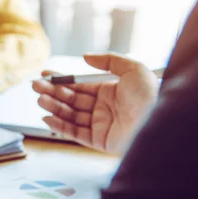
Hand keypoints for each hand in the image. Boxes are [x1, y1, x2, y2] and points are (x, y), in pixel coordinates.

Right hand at [32, 53, 158, 153]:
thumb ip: (108, 60)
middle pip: (71, 99)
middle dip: (52, 92)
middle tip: (36, 86)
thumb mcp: (134, 68)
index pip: (79, 85)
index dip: (62, 80)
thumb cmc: (152, 96)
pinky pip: (75, 133)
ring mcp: (100, 125)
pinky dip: (60, 125)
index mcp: (110, 91)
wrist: (162, 122)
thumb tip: (85, 57)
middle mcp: (103, 108)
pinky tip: (48, 116)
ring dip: (53, 107)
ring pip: (70, 115)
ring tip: (40, 99)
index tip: (46, 74)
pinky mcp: (99, 141)